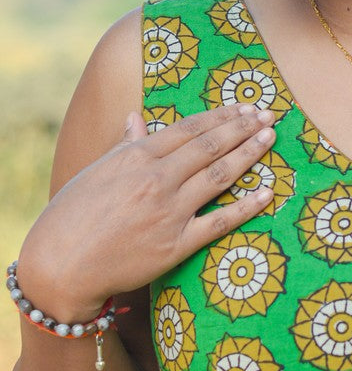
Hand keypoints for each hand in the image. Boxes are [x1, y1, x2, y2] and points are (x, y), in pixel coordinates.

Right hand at [17, 104, 278, 320]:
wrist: (62, 264)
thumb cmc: (73, 216)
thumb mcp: (95, 172)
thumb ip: (124, 145)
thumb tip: (137, 118)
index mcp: (135, 156)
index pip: (188, 129)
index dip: (220, 116)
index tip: (244, 107)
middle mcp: (156, 179)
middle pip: (209, 147)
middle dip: (242, 128)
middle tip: (268, 116)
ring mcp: (169, 211)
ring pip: (218, 176)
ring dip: (248, 154)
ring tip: (270, 139)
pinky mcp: (177, 244)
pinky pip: (220, 222)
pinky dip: (247, 207)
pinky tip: (267, 193)